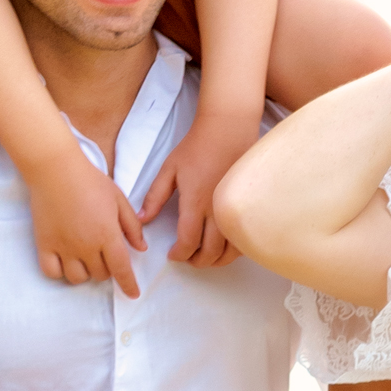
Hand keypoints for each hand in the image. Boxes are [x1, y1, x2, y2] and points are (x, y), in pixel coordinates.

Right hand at [27, 138, 148, 297]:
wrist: (55, 170)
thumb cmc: (90, 181)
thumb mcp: (118, 199)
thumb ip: (131, 226)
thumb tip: (141, 248)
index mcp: (107, 234)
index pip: (121, 269)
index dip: (129, 285)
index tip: (133, 294)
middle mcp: (86, 246)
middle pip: (100, 275)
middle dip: (106, 269)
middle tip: (103, 254)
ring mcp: (63, 247)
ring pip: (77, 278)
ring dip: (85, 273)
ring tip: (85, 258)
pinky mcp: (44, 244)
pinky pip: (51, 272)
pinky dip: (59, 272)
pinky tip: (64, 262)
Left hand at [139, 109, 254, 266]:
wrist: (228, 129)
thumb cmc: (196, 147)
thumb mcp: (169, 169)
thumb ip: (155, 196)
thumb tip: (142, 220)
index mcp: (195, 202)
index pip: (188, 242)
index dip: (179, 254)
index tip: (172, 254)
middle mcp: (217, 210)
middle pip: (210, 251)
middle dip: (197, 261)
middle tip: (188, 258)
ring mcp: (235, 208)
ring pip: (230, 249)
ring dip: (217, 259)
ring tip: (206, 256)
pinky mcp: (248, 205)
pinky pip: (245, 237)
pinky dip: (235, 249)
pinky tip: (225, 245)